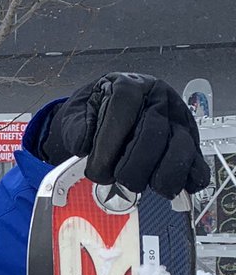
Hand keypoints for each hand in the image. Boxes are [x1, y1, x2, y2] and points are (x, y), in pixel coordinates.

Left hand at [41, 72, 209, 197]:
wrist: (108, 109)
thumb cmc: (94, 110)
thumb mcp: (77, 110)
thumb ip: (76, 126)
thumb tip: (83, 145)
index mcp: (129, 86)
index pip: (124, 111)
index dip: (109, 145)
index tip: (97, 168)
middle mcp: (159, 99)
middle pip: (155, 132)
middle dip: (132, 165)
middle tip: (115, 180)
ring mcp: (178, 119)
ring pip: (181, 147)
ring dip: (160, 174)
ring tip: (139, 186)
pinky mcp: (189, 140)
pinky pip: (198, 161)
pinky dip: (188, 179)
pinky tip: (170, 188)